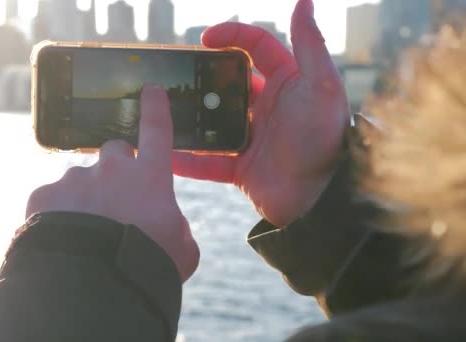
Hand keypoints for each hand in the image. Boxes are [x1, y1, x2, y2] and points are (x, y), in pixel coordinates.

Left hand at [26, 85, 198, 281]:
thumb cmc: (147, 266)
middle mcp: (112, 169)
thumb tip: (168, 225)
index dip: (156, 109)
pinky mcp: (44, 195)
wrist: (94, 284)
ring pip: (81, 179)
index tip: (151, 89)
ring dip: (85, 198)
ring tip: (86, 233)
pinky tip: (63, 238)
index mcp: (150, 177)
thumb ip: (177, 228)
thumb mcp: (182, 250)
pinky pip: (52, 199)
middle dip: (117, 168)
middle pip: (115, 152)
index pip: (157, 131)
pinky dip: (57, 214)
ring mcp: (75, 179)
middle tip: (116, 199)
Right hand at [173, 0, 348, 226]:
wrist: (321, 197)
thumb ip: (310, 44)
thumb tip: (304, 1)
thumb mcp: (321, 87)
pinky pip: (207, 162)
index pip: (255, 47)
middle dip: (201, 78)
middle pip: (226, 84)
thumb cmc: (325, 138)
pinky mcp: (240, 168)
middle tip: (175, 77)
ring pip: (211, 122)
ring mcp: (250, 138)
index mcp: (285, 82)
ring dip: (190, 118)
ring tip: (162, 112)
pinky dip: (187, 161)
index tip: (204, 39)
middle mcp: (266, 107)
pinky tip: (165, 154)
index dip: (231, 36)